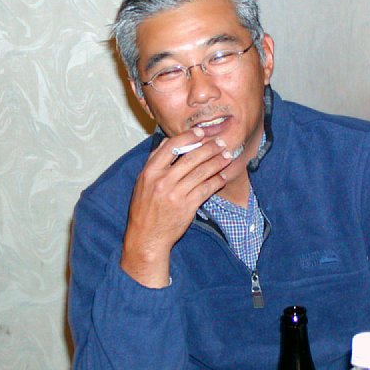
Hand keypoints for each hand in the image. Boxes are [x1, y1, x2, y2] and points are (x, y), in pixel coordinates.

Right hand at [120, 128, 231, 286]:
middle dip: (209, 148)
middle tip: (221, 143)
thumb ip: (154, 161)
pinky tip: (223, 176)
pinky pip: (207, 189)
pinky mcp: (188, 206)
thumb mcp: (142, 182)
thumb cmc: (144, 209)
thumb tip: (167, 142)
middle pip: (191, 158)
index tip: (201, 132)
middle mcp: (163, 181)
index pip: (171, 147)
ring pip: (202, 172)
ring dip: (217, 162)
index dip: (189, 137)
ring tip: (227, 156)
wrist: (147, 237)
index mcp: (150, 172)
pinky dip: (217, 181)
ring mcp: (176, 194)